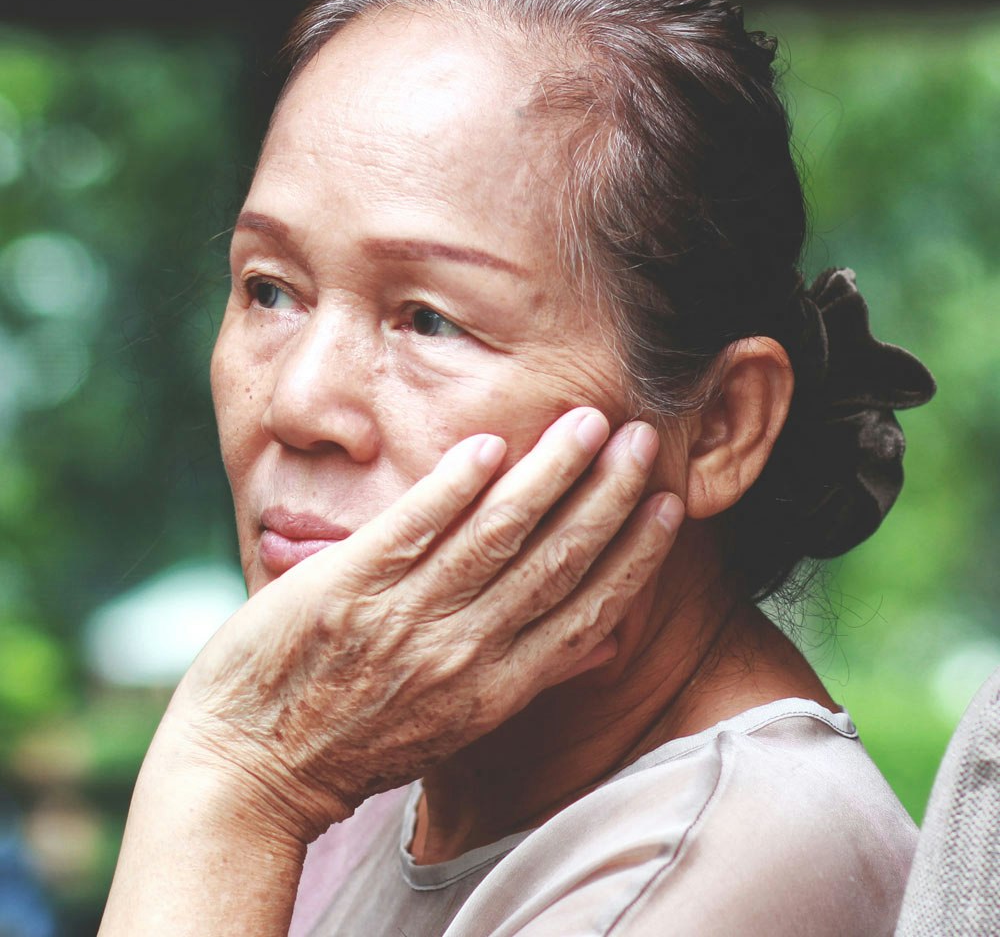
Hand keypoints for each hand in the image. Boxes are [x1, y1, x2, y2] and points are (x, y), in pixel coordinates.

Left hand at [166, 407, 682, 842]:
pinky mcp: (346, 589)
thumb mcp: (457, 727)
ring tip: (589, 425)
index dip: (635, 555)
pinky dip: (453, 487)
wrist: (248, 770)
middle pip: (555, 562)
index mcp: (496, 689)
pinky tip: (490, 446)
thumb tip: (599, 645)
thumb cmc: (357, 743)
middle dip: (608, 498)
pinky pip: (412, 529)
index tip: (668, 506)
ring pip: (495, 535)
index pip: (587, 610)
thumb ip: (525, 677)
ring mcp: (404, 619)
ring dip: (549, 476)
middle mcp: (463, 653)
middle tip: (645, 439)